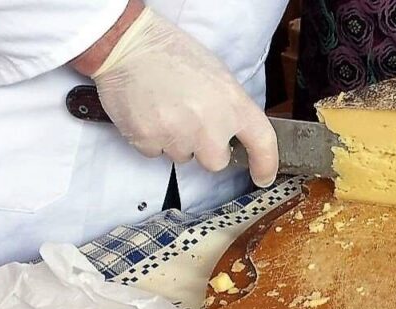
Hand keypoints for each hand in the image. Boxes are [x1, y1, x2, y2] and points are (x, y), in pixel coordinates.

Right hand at [72, 2, 277, 186]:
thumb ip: (232, 109)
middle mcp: (209, 125)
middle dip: (206, 148)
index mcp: (233, 104)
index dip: (266, 164)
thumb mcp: (219, 76)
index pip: (262, 143)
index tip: (263, 176)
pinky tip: (150, 113)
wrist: (129, 45)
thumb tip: (236, 134)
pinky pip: (156, 152)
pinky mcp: (148, 140)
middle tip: (192, 120)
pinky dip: (153, 138)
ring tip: (167, 109)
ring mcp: (177, 135)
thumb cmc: (174, 55)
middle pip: (215, 162)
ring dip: (178, 142)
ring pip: (184, 157)